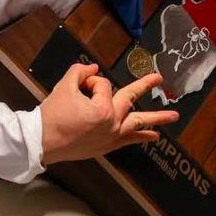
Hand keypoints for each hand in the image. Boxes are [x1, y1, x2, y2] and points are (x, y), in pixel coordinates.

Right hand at [40, 63, 178, 164]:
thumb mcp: (64, 86)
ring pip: (138, 124)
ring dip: (156, 118)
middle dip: (145, 86)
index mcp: (102, 108)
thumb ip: (80, 72)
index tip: (77, 88)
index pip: (101, 85)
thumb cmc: (52, 114)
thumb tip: (93, 69)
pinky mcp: (107, 146)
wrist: (42, 141)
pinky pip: (129, 140)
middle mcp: (112, 122)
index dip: (88, 82)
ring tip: (173, 116)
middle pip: (130, 98)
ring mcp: (112, 136)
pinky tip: (154, 136)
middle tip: (158, 78)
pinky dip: (142, 138)